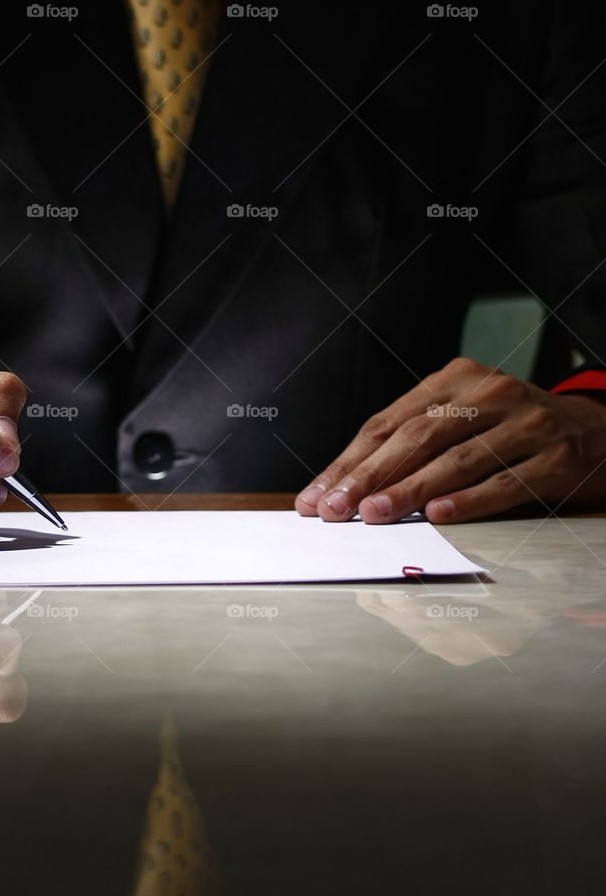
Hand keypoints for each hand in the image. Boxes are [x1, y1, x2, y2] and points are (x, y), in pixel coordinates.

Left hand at [295, 356, 605, 523]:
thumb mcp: (467, 418)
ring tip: (373, 515)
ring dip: (409, 490)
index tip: (317, 496)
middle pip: (416, 437)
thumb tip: (349, 487)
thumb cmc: (515, 431)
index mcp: (456, 379)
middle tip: (334, 509)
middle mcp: (490, 394)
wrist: (602, 433)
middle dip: (368, 476)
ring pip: (455, 459)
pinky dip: (469, 500)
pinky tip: (437, 516)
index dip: (349, 461)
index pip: (389, 423)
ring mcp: (526, 423)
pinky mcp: (556, 457)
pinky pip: (504, 482)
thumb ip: (416, 442)